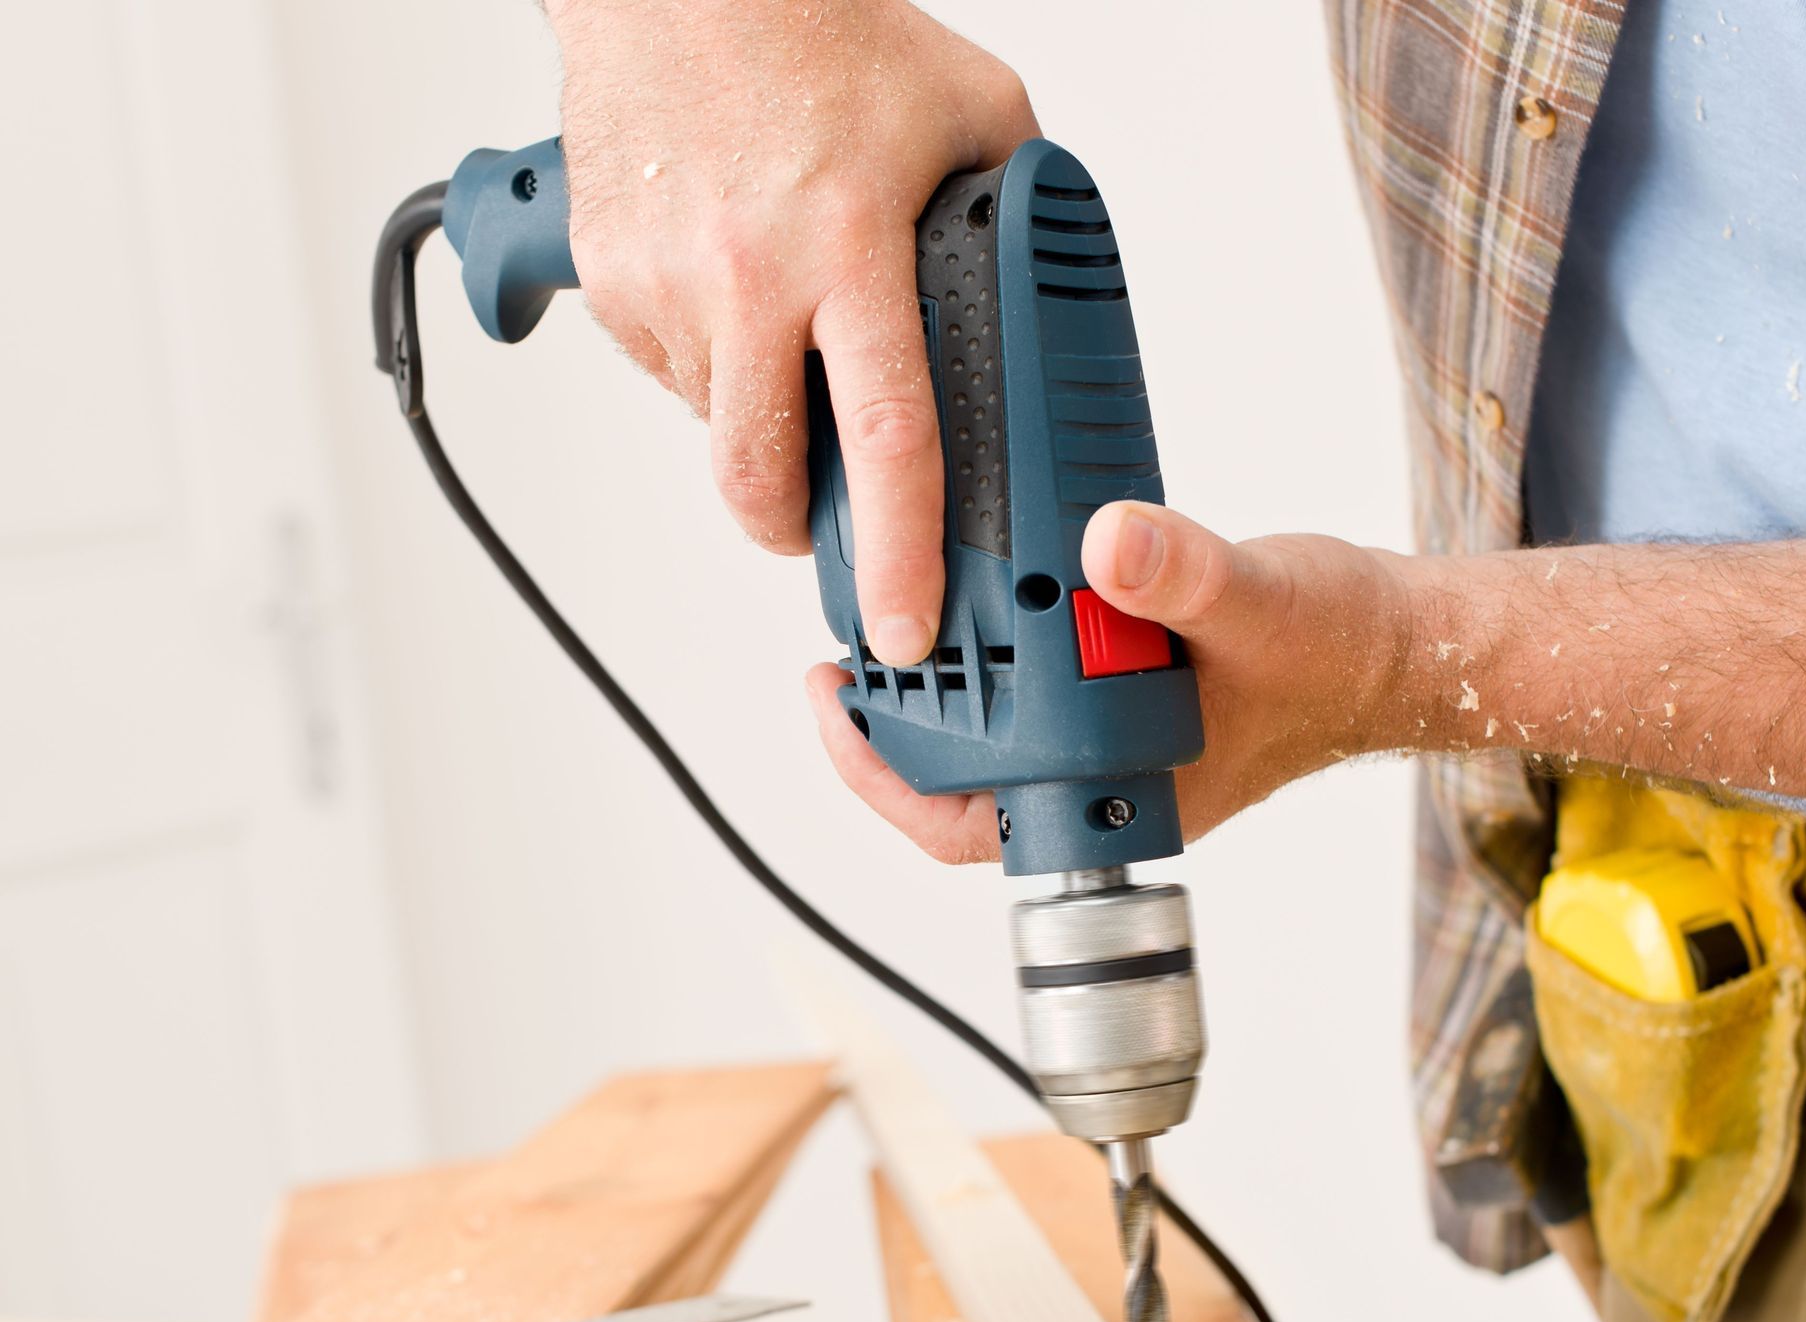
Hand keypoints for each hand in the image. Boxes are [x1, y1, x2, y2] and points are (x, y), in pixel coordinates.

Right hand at [548, 0, 1038, 665]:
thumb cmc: (815, 27)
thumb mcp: (963, 106)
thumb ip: (1016, 206)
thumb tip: (1047, 294)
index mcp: (849, 245)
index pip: (886, 438)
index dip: (900, 554)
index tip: (909, 628)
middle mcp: (748, 273)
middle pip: (764, 478)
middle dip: (794, 532)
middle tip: (820, 527)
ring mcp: (666, 282)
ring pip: (718, 426)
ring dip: (758, 421)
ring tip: (784, 331)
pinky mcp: (608, 278)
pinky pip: (666, 372)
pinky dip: (706, 363)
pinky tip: (730, 289)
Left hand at [803, 501, 1422, 862]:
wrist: (1389, 644)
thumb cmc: (1338, 649)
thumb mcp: (1264, 603)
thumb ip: (1185, 577)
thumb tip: (1109, 546)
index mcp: (1123, 798)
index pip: (972, 827)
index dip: (886, 779)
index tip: (835, 702)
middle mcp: (1103, 783)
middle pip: (958, 786)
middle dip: (888, 727)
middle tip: (830, 657)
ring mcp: (1105, 746)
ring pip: (987, 740)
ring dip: (932, 689)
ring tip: (877, 624)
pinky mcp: (1114, 700)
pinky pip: (1028, 693)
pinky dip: (988, 650)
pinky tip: (961, 595)